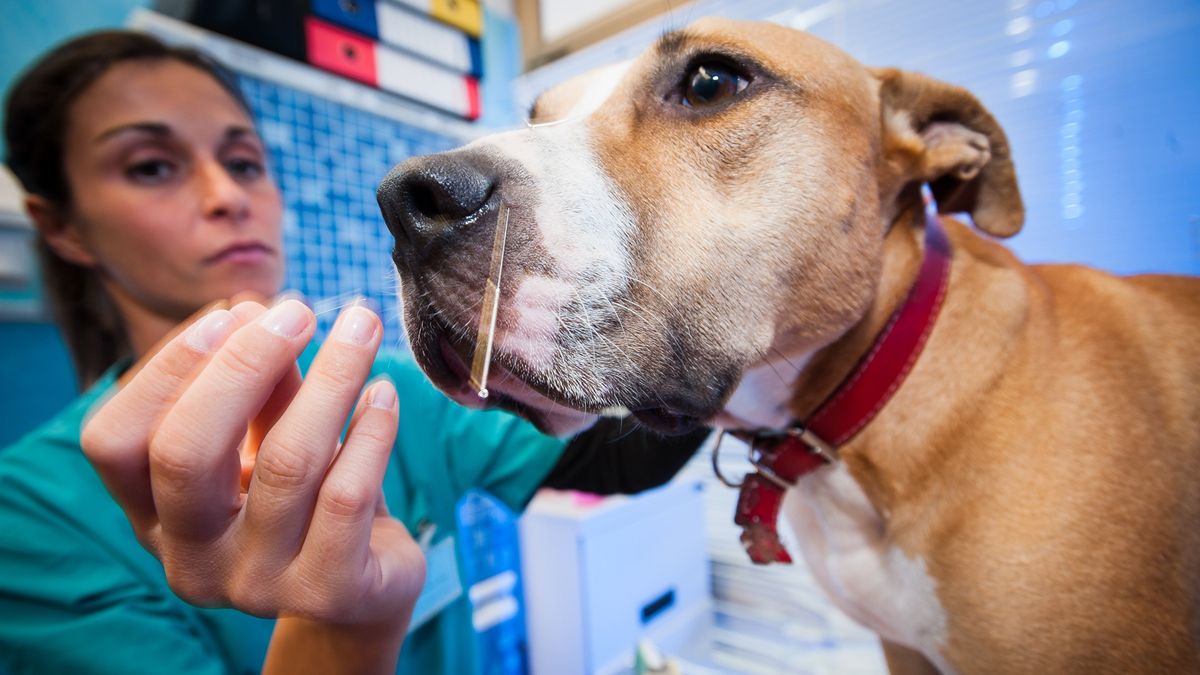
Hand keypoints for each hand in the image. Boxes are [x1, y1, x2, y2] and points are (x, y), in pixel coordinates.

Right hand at [82, 299, 423, 670]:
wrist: (368, 583)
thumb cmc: (307, 495)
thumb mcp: (270, 437)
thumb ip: (260, 384)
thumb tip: (255, 309)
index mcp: (153, 516)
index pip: (116, 442)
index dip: (166, 370)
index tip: (232, 314)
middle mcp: (191, 559)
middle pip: (185, 453)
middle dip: (242, 366)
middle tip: (298, 312)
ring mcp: (258, 584)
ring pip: (286, 463)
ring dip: (329, 378)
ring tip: (361, 328)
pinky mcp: (329, 591)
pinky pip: (347, 495)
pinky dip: (371, 431)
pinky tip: (385, 391)